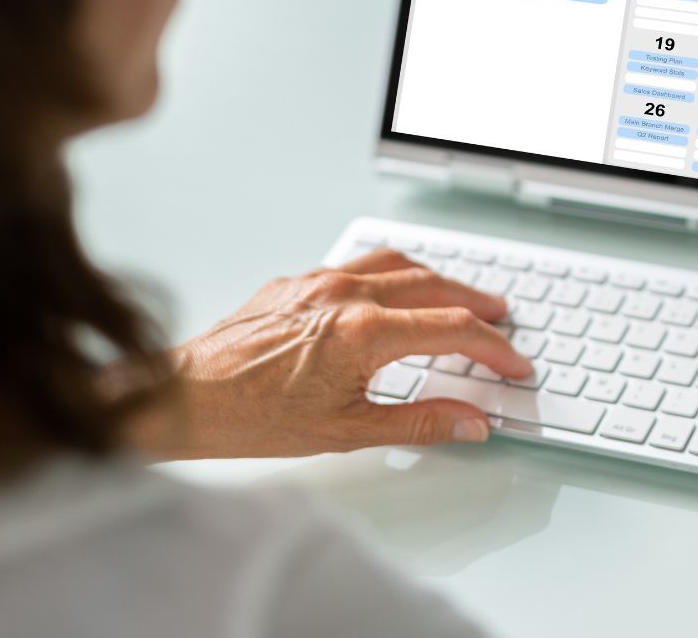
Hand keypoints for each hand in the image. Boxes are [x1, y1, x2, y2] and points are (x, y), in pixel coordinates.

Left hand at [129, 249, 531, 459]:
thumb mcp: (347, 433)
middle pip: (435, 287)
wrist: (185, 399)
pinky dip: (393, 275)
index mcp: (364, 333)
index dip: (494, 348)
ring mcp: (318, 281)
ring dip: (438, 280)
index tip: (513, 364)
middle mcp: (344, 295)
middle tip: (502, 320)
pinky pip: (358, 264)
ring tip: (459, 297)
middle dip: (476, 305)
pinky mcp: (295, 282)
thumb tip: (470, 422)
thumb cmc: (251, 418)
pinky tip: (395, 293)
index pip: (453, 330)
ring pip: (398, 264)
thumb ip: (420, 422)